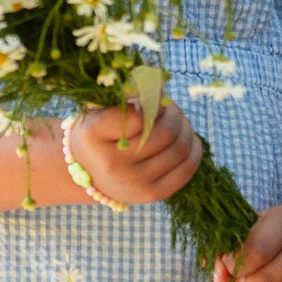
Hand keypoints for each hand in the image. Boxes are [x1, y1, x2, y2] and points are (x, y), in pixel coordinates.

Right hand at [69, 98, 203, 207]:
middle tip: (171, 108)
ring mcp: (133, 183)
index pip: (139, 115)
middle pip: (165, 133)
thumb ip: (125, 94)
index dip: (155, 101)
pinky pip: (186, 169)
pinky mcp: (151, 195)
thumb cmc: (99, 133)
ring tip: (178, 122)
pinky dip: (194, 149)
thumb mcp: (100, 108)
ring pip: (179, 149)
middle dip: (174, 114)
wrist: (87, 173)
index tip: (154, 96)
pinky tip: (189, 139)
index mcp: (94, 135)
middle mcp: (112, 164)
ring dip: (186, 129)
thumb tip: (160, 86)